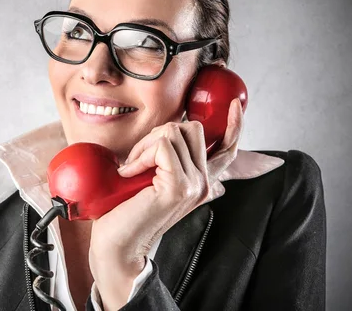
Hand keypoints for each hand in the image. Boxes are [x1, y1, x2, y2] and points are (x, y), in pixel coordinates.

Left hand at [88, 98, 243, 310]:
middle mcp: (204, 183)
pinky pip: (161, 147)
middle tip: (138, 159)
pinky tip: (129, 174)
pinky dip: (139, 154)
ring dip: (144, 144)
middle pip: (191, 127)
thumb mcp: (151, 179)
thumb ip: (168, 160)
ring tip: (132, 169)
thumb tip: (169, 131)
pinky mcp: (179, 187)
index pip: (228, 149)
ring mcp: (194, 185)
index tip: (235, 105)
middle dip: (158, 133)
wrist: (116, 245)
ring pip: (173, 132)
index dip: (234, 124)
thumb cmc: (125, 211)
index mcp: (201, 181)